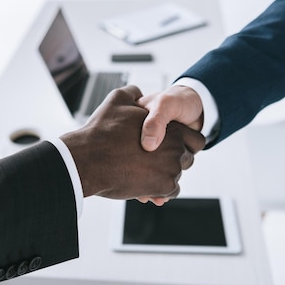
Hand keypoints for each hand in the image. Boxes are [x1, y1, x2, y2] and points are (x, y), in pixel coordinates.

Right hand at [60, 85, 204, 200]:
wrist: (87, 159)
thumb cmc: (100, 131)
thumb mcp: (117, 99)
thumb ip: (133, 93)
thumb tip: (138, 93)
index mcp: (169, 126)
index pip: (196, 140)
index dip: (185, 143)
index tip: (170, 147)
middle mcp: (175, 148)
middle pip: (187, 160)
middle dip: (173, 161)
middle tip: (152, 161)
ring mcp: (171, 169)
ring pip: (177, 176)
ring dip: (165, 176)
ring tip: (144, 174)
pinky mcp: (163, 187)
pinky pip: (170, 192)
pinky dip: (161, 191)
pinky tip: (147, 187)